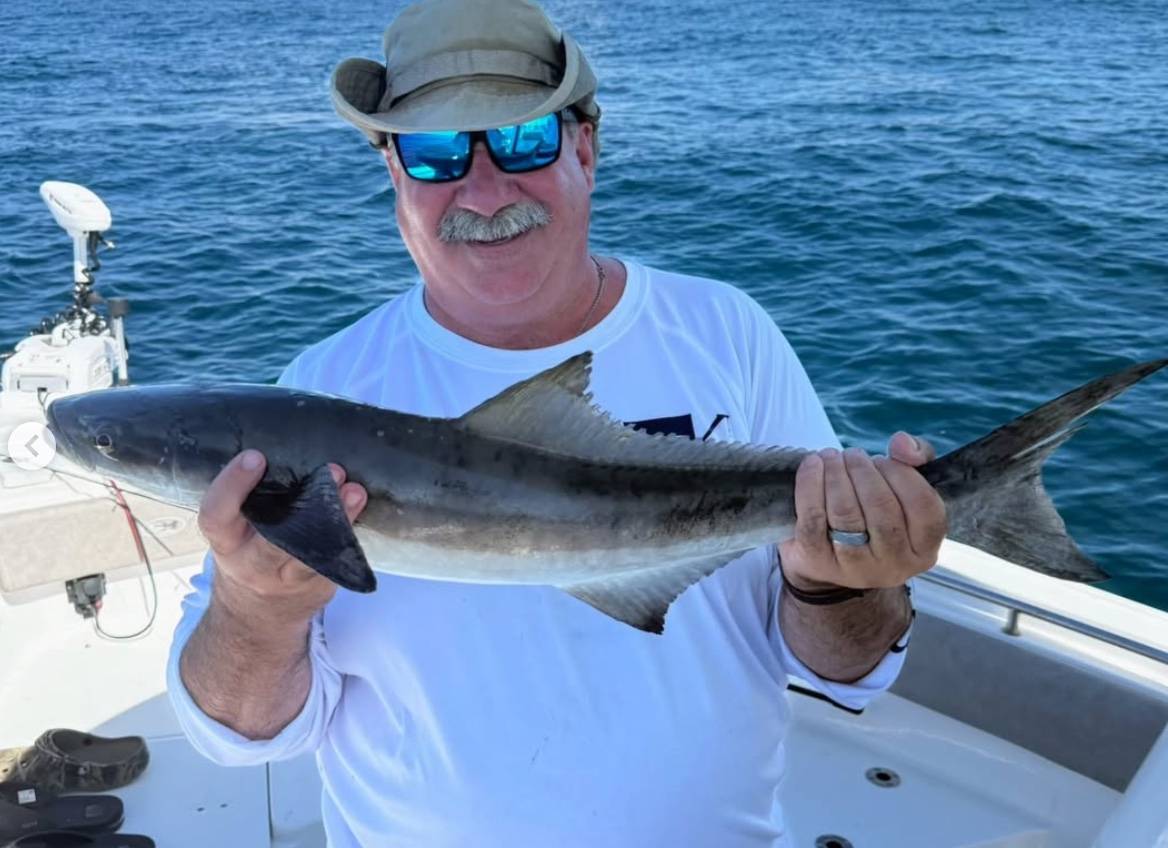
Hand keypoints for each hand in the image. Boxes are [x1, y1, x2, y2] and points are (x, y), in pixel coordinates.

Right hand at [197, 449, 367, 619]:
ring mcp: (287, 580)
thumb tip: (288, 447)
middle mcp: (253, 565)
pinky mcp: (317, 587)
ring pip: (313, 554)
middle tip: (332, 471)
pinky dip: (349, 536)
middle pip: (274, 542)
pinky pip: (334, 562)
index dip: (232, 485)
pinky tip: (361, 510)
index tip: (256, 456)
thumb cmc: (248, 553)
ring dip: (339, 521)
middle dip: (306, 506)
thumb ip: (250, 502)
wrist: (256, 617)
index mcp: (226, 542)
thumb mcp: (233, 533)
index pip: (216, 515)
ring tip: (356, 493)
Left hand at [779, 432, 946, 591]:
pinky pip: (813, 518)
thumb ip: (917, 458)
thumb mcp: (904, 491)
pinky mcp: (819, 561)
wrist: (828, 557)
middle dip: (863, 470)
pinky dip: (810, 484)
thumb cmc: (873, 515)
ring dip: (836, 473)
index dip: (902, 473)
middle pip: (880, 505)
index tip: (883, 460)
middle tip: (852, 455)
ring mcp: (856, 567)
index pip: (923, 505)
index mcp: (924, 548)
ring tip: (833, 458)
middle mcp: (895, 564)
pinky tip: (813, 465)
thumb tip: (903, 443)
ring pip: (845, 511)